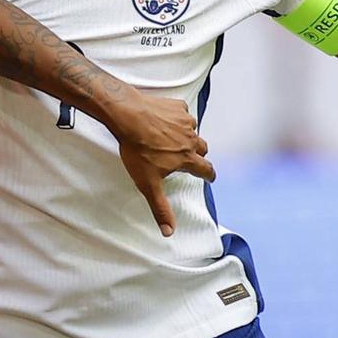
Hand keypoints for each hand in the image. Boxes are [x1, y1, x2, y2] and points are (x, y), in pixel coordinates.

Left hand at [107, 93, 215, 236]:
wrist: (127, 116)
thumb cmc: (137, 150)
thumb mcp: (148, 184)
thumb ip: (160, 208)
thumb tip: (169, 232)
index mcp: (187, 158)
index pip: (206, 169)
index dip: (209, 175)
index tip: (209, 177)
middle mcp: (190, 139)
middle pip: (203, 148)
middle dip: (199, 154)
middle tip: (189, 158)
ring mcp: (184, 120)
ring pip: (193, 130)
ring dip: (187, 135)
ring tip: (173, 138)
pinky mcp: (176, 106)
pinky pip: (182, 112)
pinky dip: (177, 117)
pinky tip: (165, 120)